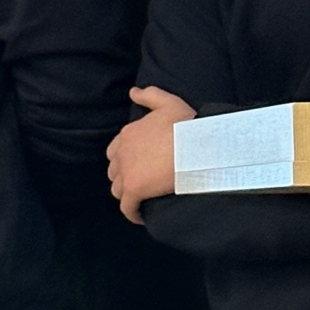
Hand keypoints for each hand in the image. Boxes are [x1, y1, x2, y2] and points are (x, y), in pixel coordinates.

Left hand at [107, 86, 195, 225]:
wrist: (195, 147)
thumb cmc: (186, 126)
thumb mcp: (168, 102)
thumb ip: (149, 95)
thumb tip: (132, 92)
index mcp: (128, 134)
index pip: (116, 150)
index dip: (125, 159)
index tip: (139, 166)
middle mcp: (122, 153)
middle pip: (114, 170)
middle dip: (124, 177)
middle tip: (141, 183)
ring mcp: (126, 172)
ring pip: (118, 189)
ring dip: (127, 195)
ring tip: (141, 199)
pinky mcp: (134, 191)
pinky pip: (127, 208)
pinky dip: (131, 213)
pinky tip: (140, 217)